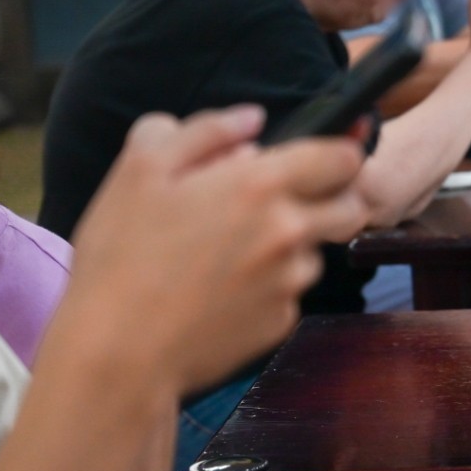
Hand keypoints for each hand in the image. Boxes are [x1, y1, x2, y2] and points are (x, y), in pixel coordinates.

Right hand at [54, 106, 367, 396]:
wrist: (118, 351)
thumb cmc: (121, 254)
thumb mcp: (142, 169)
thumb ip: (205, 130)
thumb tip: (252, 119)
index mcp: (261, 186)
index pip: (345, 159)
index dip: (339, 156)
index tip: (316, 162)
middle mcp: (290, 233)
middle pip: (351, 208)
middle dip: (332, 200)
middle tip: (282, 205)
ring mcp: (291, 282)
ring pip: (316, 253)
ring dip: (291, 248)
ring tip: (228, 256)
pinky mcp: (282, 322)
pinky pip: (289, 294)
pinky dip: (268, 288)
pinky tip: (220, 293)